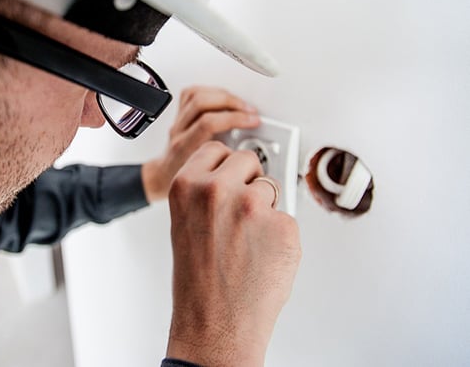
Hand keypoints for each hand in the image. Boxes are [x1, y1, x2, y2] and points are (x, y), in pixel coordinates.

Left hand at [142, 86, 259, 201]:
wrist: (165, 177)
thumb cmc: (186, 182)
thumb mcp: (210, 180)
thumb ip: (229, 167)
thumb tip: (258, 157)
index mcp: (185, 148)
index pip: (208, 123)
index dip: (235, 118)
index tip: (253, 122)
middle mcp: (179, 131)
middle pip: (202, 103)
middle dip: (231, 103)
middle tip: (250, 112)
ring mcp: (177, 121)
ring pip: (196, 95)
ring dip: (223, 95)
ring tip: (240, 104)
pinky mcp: (179, 113)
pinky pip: (191, 93)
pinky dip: (211, 91)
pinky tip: (223, 98)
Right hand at [166, 142, 300, 365]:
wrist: (215, 325)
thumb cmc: (198, 280)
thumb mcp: (185, 222)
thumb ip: (204, 192)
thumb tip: (235, 177)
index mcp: (187, 185)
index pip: (217, 149)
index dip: (226, 166)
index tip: (230, 176)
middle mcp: (217, 189)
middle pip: (247, 160)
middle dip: (249, 181)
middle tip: (241, 212)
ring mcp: (252, 206)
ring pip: (272, 187)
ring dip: (266, 207)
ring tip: (249, 240)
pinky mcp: (283, 225)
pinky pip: (288, 217)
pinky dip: (281, 235)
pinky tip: (263, 255)